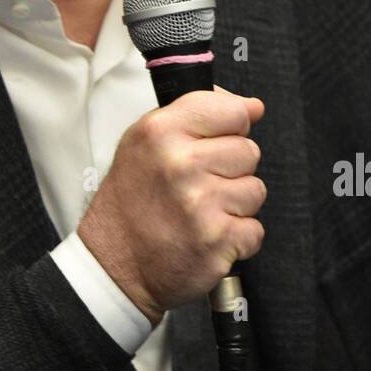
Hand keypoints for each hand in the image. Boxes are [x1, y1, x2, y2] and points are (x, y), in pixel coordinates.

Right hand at [78, 87, 265, 324]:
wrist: (113, 263)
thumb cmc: (132, 200)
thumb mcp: (145, 140)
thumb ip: (197, 113)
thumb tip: (253, 107)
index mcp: (161, 131)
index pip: (233, 110)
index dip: (231, 127)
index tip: (217, 141)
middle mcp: (181, 163)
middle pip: (249, 151)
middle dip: (231, 168)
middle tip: (199, 184)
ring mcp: (201, 204)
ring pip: (256, 190)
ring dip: (235, 204)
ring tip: (202, 211)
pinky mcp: (217, 241)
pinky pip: (255, 230)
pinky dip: (237, 238)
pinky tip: (208, 235)